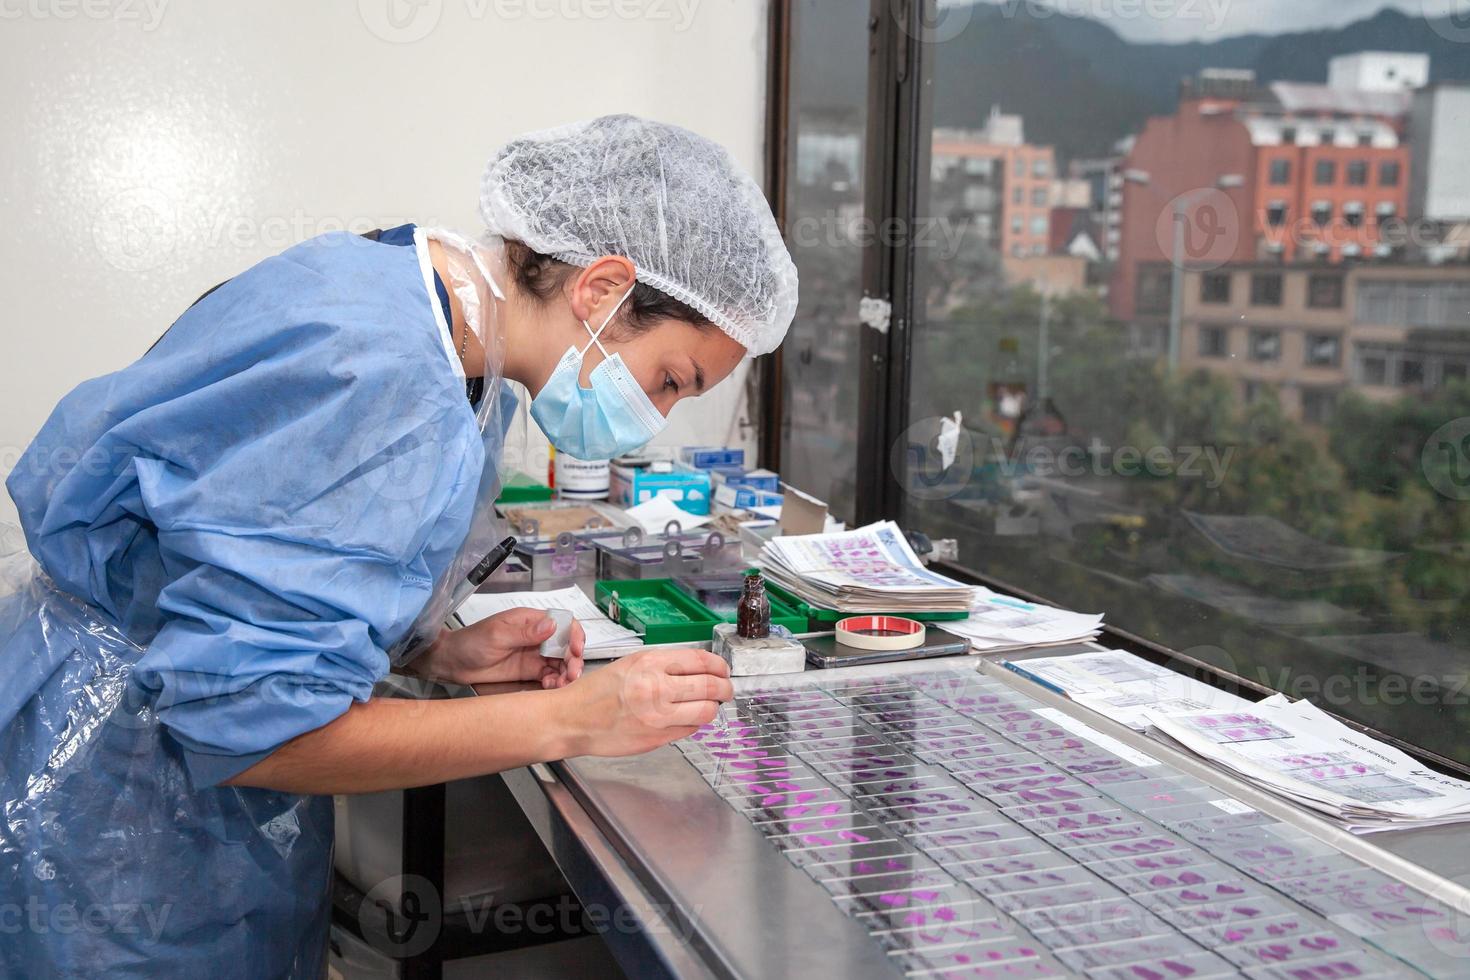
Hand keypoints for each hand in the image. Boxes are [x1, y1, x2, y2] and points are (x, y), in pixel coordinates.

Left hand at [412, 608, 584, 688]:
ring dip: (566, 673)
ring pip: (561, 663)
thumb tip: (551, 625)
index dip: (574, 635)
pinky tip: (550, 687)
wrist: (452, 663)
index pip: (563, 623)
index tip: (576, 650)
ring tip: (561, 685)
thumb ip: (525, 633)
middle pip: (566, 645)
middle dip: (573, 659)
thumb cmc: (470, 642)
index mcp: (531, 621)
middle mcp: (537, 636)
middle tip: (571, 675)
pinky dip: (555, 683)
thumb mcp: (497, 635)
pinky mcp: (530, 671)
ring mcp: (534, 655)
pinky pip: (550, 676)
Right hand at [556, 649, 732, 757]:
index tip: (723, 670)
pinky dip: (694, 723)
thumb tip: (697, 669)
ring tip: (709, 705)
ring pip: (706, 711)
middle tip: (726, 689)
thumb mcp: (629, 664)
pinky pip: (690, 729)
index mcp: (649, 663)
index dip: (719, 666)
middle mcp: (656, 687)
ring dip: (713, 708)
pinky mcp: (657, 737)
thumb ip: (663, 665)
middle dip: (725, 688)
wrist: (572, 720)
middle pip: (710, 686)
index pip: (700, 661)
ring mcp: (658, 715)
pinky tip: (686, 718)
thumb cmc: (596, 692)